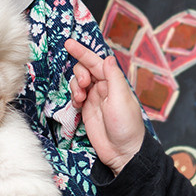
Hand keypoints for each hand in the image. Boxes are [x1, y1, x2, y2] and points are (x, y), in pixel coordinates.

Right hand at [63, 40, 147, 173]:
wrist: (122, 152)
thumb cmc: (126, 127)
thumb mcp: (120, 99)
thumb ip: (113, 77)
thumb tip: (108, 57)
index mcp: (115, 82)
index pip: (97, 62)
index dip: (82, 52)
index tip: (68, 43)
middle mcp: (105, 87)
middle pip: (85, 69)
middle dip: (79, 73)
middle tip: (83, 86)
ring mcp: (95, 98)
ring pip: (78, 82)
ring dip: (75, 86)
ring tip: (80, 98)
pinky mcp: (87, 110)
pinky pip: (76, 96)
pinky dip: (73, 96)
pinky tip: (77, 104)